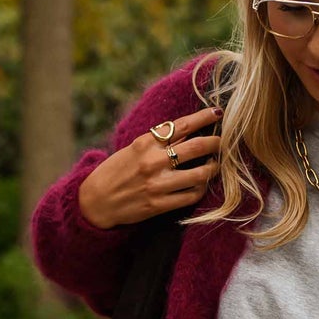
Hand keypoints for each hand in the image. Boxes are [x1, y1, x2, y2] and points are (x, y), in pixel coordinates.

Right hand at [77, 106, 222, 228]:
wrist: (95, 201)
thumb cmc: (115, 171)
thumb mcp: (133, 149)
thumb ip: (157, 141)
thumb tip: (186, 130)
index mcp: (145, 143)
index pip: (181, 126)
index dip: (203, 118)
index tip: (217, 113)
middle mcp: (152, 161)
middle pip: (196, 147)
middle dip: (215, 143)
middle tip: (222, 142)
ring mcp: (157, 184)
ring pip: (199, 174)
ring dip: (212, 169)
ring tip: (214, 166)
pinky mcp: (159, 205)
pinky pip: (190, 196)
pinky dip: (200, 189)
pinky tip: (201, 185)